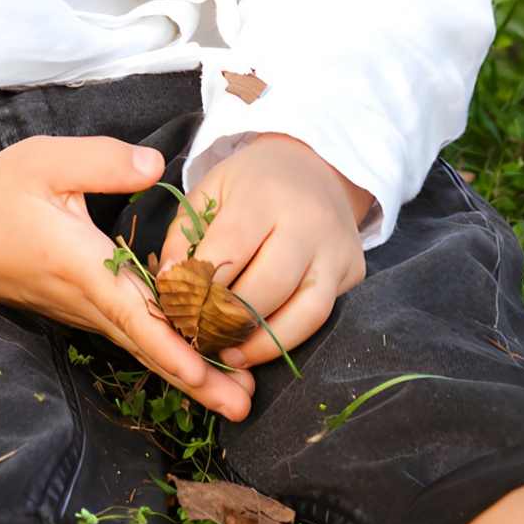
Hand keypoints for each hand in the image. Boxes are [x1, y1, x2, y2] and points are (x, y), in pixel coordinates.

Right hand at [0, 136, 259, 417]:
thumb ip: (102, 160)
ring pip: (140, 347)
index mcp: (77, 264)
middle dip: (195, 379)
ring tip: (237, 399)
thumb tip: (156, 165)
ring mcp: (80, 311)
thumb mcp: (43, 160)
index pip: (130, 312)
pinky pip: (128, 338)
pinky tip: (199, 365)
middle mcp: (82, 299)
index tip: (204, 372)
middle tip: (243, 406)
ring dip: (188, 375)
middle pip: (146, 346)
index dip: (168, 344)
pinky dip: (165, 356)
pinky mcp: (80, 311)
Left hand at [160, 132, 370, 363]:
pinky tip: (258, 346)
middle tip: (201, 338)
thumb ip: (183, 234)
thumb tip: (169, 284)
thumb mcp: (210, 190)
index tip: (178, 308)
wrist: (316, 167)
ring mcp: (337, 247)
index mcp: (264, 193)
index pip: (231, 247)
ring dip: (263, 343)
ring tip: (230, 355)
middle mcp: (308, 220)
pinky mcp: (354, 270)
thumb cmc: (251, 184)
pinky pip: (322, 316)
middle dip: (230, 320)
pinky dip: (288, 338)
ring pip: (306, 312)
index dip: (201, 285)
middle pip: (270, 285)